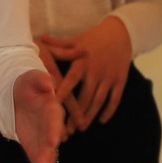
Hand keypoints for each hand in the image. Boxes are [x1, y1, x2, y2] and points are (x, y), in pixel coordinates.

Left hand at [11, 69, 63, 162]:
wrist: (20, 93)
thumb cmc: (28, 84)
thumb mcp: (33, 77)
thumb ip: (41, 79)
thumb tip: (49, 83)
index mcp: (52, 110)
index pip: (55, 120)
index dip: (55, 130)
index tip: (54, 141)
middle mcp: (51, 128)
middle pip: (51, 144)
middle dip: (48, 156)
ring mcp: (43, 140)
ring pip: (46, 157)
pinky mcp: (34, 148)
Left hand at [38, 15, 133, 132]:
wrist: (121, 34)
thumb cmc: (93, 38)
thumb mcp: (75, 40)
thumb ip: (58, 44)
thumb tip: (40, 39)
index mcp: (82, 61)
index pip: (71, 79)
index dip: (64, 92)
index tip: (54, 105)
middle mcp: (96, 71)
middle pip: (86, 96)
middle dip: (77, 113)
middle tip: (68, 129)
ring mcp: (109, 77)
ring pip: (99, 101)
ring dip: (90, 116)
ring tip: (81, 128)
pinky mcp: (120, 81)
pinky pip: (115, 99)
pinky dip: (108, 111)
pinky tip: (101, 121)